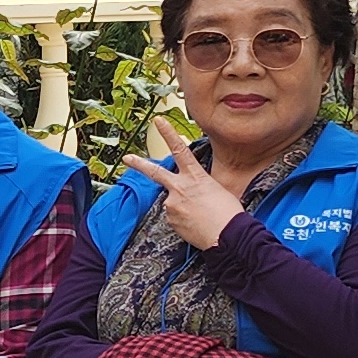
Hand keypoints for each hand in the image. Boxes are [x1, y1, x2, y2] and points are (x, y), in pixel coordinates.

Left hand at [120, 136, 245, 249]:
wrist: (228, 235)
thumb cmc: (230, 213)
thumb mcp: (219, 191)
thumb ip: (201, 187)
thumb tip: (194, 194)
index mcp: (196, 176)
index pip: (180, 150)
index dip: (168, 134)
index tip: (158, 121)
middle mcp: (180, 187)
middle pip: (155, 172)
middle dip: (139, 164)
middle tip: (127, 158)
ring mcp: (172, 204)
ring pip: (172, 202)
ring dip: (183, 208)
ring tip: (202, 217)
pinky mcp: (170, 219)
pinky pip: (175, 218)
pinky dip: (184, 221)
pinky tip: (197, 225)